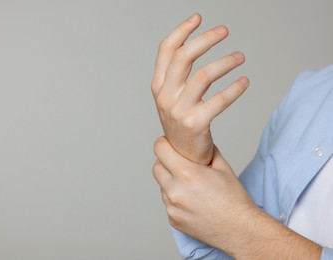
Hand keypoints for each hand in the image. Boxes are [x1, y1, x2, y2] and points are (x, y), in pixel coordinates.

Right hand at [151, 13, 248, 164]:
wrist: (183, 155)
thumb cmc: (182, 121)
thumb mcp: (172, 96)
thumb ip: (176, 74)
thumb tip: (194, 43)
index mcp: (159, 86)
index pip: (166, 51)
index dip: (181, 31)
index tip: (198, 18)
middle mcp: (165, 96)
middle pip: (184, 57)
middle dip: (205, 39)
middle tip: (224, 31)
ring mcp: (179, 110)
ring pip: (204, 75)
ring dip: (226, 62)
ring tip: (240, 57)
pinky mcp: (196, 123)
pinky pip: (220, 100)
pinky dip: (235, 88)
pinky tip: (244, 82)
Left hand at [152, 136, 255, 249]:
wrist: (239, 230)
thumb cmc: (234, 200)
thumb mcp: (223, 167)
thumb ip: (206, 151)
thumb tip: (197, 142)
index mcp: (186, 174)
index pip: (160, 150)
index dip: (163, 143)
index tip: (168, 143)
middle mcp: (175, 191)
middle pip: (156, 167)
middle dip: (165, 162)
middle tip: (179, 162)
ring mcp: (172, 207)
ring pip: (162, 186)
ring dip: (170, 181)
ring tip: (190, 185)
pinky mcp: (173, 219)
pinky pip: (167, 202)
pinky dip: (175, 198)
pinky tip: (192, 200)